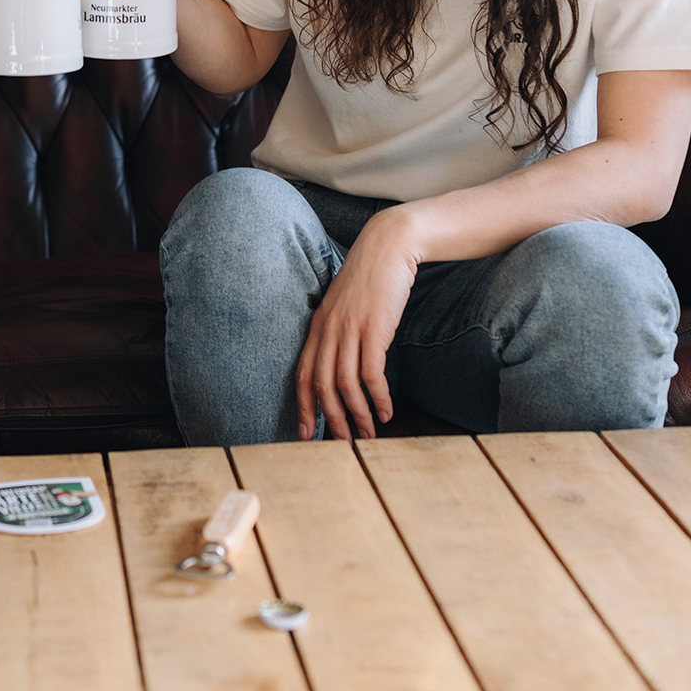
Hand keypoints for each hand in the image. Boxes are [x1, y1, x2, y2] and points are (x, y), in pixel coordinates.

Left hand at [294, 208, 419, 440]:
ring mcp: (349, 329)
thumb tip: (342, 362)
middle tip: (342, 444)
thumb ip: (339, 331)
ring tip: (367, 436)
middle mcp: (328, 329)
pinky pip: (371, 373)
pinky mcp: (374, 329)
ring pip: (344, 384)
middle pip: (320, 384)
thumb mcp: (345, 305)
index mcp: (318, 325)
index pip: (301, 373)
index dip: (302, 406)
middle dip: (330, 419)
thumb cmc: (371, 278)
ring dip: (356, 414)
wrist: (389, 247)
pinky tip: (385, 412)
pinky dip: (377, 397)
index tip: (306, 433)